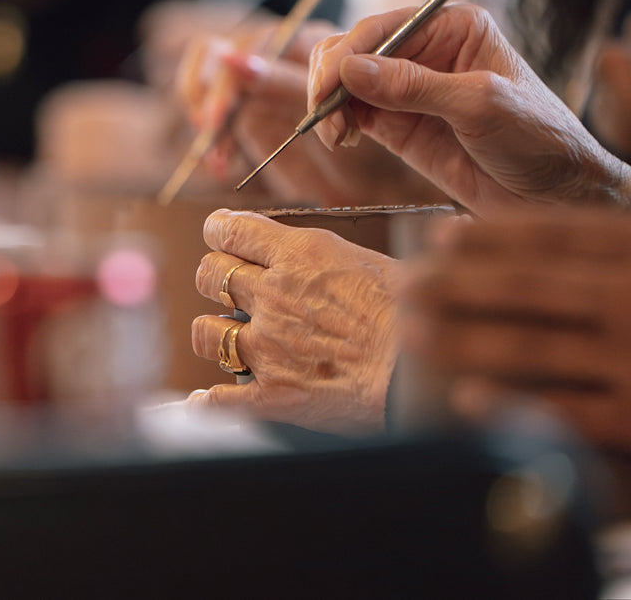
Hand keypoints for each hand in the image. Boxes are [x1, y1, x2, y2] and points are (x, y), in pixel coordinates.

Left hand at [188, 209, 399, 433]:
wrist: (425, 372)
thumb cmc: (417, 315)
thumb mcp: (372, 262)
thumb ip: (331, 258)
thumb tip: (321, 259)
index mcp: (300, 255)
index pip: (232, 229)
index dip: (218, 229)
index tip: (218, 233)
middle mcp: (273, 296)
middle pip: (210, 276)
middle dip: (212, 278)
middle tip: (222, 287)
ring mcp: (267, 347)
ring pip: (205, 333)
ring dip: (211, 333)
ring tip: (222, 337)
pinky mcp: (273, 394)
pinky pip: (220, 400)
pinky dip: (208, 402)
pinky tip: (205, 401)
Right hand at [307, 3, 630, 215]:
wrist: (555, 194)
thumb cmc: (538, 139)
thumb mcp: (479, 106)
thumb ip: (414, 87)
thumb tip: (351, 69)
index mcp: (453, 27)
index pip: (382, 28)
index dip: (347, 54)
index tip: (328, 86)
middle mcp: (426, 51)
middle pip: (355, 51)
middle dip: (332, 79)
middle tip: (324, 113)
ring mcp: (409, 90)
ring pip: (347, 82)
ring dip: (330, 104)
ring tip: (336, 135)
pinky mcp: (399, 125)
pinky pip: (354, 114)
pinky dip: (338, 124)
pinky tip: (342, 139)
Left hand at [400, 207, 630, 458]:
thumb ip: (616, 254)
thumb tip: (518, 247)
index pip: (555, 235)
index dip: (490, 236)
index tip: (437, 237)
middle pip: (527, 286)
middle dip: (453, 284)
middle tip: (402, 284)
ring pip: (532, 346)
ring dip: (462, 340)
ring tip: (410, 334)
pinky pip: (565, 413)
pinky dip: (510, 405)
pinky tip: (463, 399)